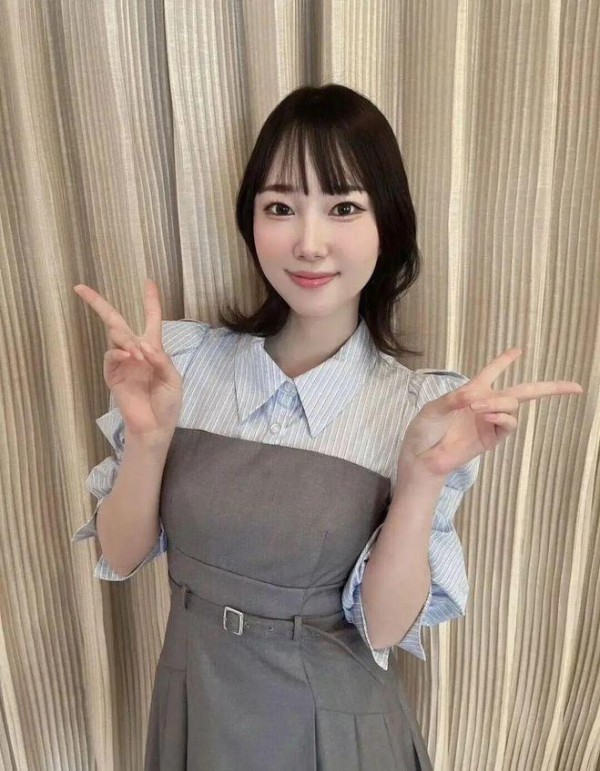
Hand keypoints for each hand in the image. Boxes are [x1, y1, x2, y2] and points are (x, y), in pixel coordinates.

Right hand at [73, 278, 182, 441]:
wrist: (156, 426)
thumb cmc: (168, 403)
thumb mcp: (173, 379)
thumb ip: (161, 360)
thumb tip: (142, 345)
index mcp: (154, 349)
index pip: (151, 319)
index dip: (150, 301)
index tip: (148, 281)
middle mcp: (135, 351)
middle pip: (115, 322)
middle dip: (99, 304)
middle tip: (81, 288)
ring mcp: (122, 363)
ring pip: (115, 337)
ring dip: (126, 340)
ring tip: (138, 354)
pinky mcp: (113, 376)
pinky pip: (111, 357)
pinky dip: (119, 353)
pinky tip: (130, 357)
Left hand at [398, 348, 584, 478]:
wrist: (421, 458)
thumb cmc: (423, 431)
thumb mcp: (433, 410)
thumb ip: (453, 400)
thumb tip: (475, 395)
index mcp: (470, 392)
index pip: (491, 372)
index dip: (504, 361)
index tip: (519, 350)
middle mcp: (485, 405)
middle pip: (522, 392)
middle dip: (549, 388)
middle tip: (575, 387)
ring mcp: (490, 422)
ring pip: (513, 406)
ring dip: (500, 403)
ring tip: (477, 408)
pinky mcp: (491, 439)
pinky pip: (509, 424)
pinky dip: (503, 417)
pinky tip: (488, 416)